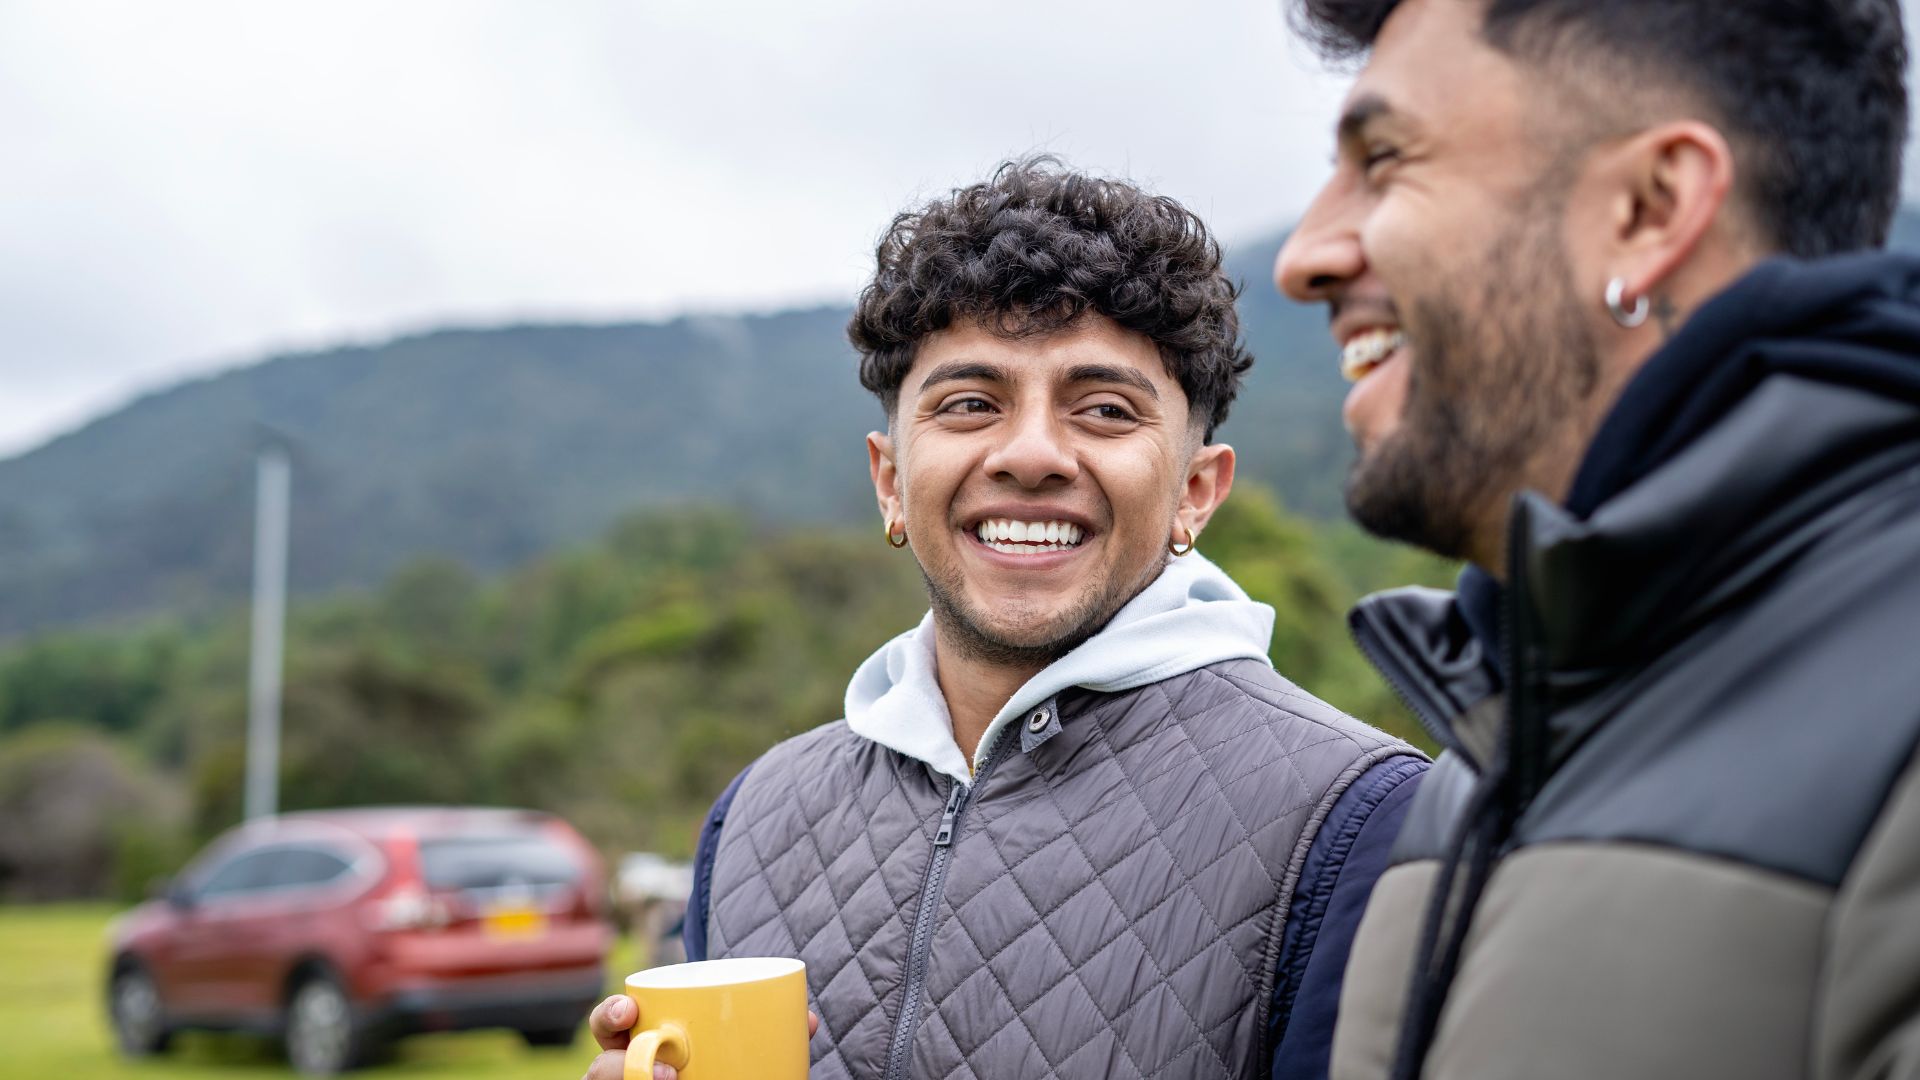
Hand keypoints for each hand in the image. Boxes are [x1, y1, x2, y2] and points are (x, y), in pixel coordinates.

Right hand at [582, 994, 819, 1079]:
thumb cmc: (730, 1072)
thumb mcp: (743, 1052)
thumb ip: (766, 1035)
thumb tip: (807, 1021)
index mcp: (645, 1041)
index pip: (611, 1024)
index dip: (611, 1015)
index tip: (631, 1010)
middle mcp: (627, 1074)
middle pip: (598, 1069)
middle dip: (614, 1067)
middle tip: (667, 1075)